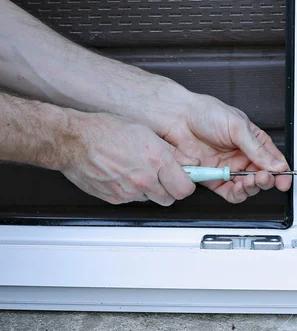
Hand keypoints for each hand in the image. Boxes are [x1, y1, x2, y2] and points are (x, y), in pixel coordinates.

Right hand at [61, 112, 196, 205]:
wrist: (74, 140)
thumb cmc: (105, 130)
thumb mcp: (146, 131)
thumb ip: (170, 151)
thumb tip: (189, 161)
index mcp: (155, 160)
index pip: (185, 188)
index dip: (187, 184)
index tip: (186, 179)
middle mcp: (143, 179)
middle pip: (169, 198)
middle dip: (170, 188)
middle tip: (163, 175)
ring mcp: (128, 191)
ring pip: (150, 199)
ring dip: (150, 189)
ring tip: (139, 170)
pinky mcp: (114, 198)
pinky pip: (132, 199)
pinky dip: (132, 191)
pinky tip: (125, 175)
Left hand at [157, 93, 291, 203]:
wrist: (179, 117)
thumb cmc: (206, 113)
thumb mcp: (238, 127)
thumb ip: (257, 149)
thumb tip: (276, 164)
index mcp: (252, 141)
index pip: (272, 160)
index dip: (280, 172)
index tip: (284, 180)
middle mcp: (241, 156)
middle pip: (261, 176)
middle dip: (266, 180)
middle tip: (263, 177)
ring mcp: (227, 168)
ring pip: (246, 187)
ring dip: (251, 188)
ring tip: (250, 181)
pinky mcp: (213, 178)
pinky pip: (229, 192)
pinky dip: (236, 194)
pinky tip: (238, 188)